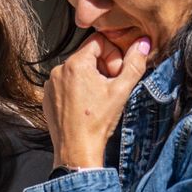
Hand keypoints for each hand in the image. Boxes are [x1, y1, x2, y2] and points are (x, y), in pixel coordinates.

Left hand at [43, 33, 152, 168]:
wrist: (76, 150)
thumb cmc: (98, 121)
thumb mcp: (121, 90)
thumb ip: (134, 63)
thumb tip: (143, 43)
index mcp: (75, 63)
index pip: (99, 41)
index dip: (113, 55)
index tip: (116, 74)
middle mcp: (58, 70)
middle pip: (88, 55)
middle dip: (103, 67)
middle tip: (110, 88)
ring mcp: (50, 84)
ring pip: (77, 70)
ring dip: (91, 79)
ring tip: (97, 99)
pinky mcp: (48, 96)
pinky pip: (66, 83)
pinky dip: (78, 89)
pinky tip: (85, 106)